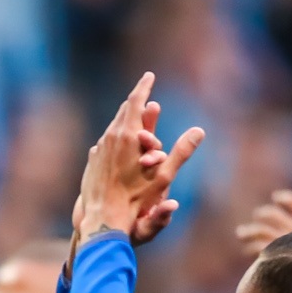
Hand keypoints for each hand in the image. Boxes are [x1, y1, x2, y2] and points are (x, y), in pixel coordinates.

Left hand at [74, 72, 203, 244]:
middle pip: (123, 112)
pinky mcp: (92, 161)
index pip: (136, 102)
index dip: (143, 86)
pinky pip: (105, 143)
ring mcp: (98, 149)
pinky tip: (117, 140)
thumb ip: (181, 151)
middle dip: (135, 102)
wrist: (102, 217)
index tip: (149, 75)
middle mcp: (109, 138)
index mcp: (127, 135)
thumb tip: (199, 131)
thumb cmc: (135, 198)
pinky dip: (114, 138)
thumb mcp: (163, 175)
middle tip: (143, 93)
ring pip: (112, 127)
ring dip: (124, 120)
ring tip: (132, 114)